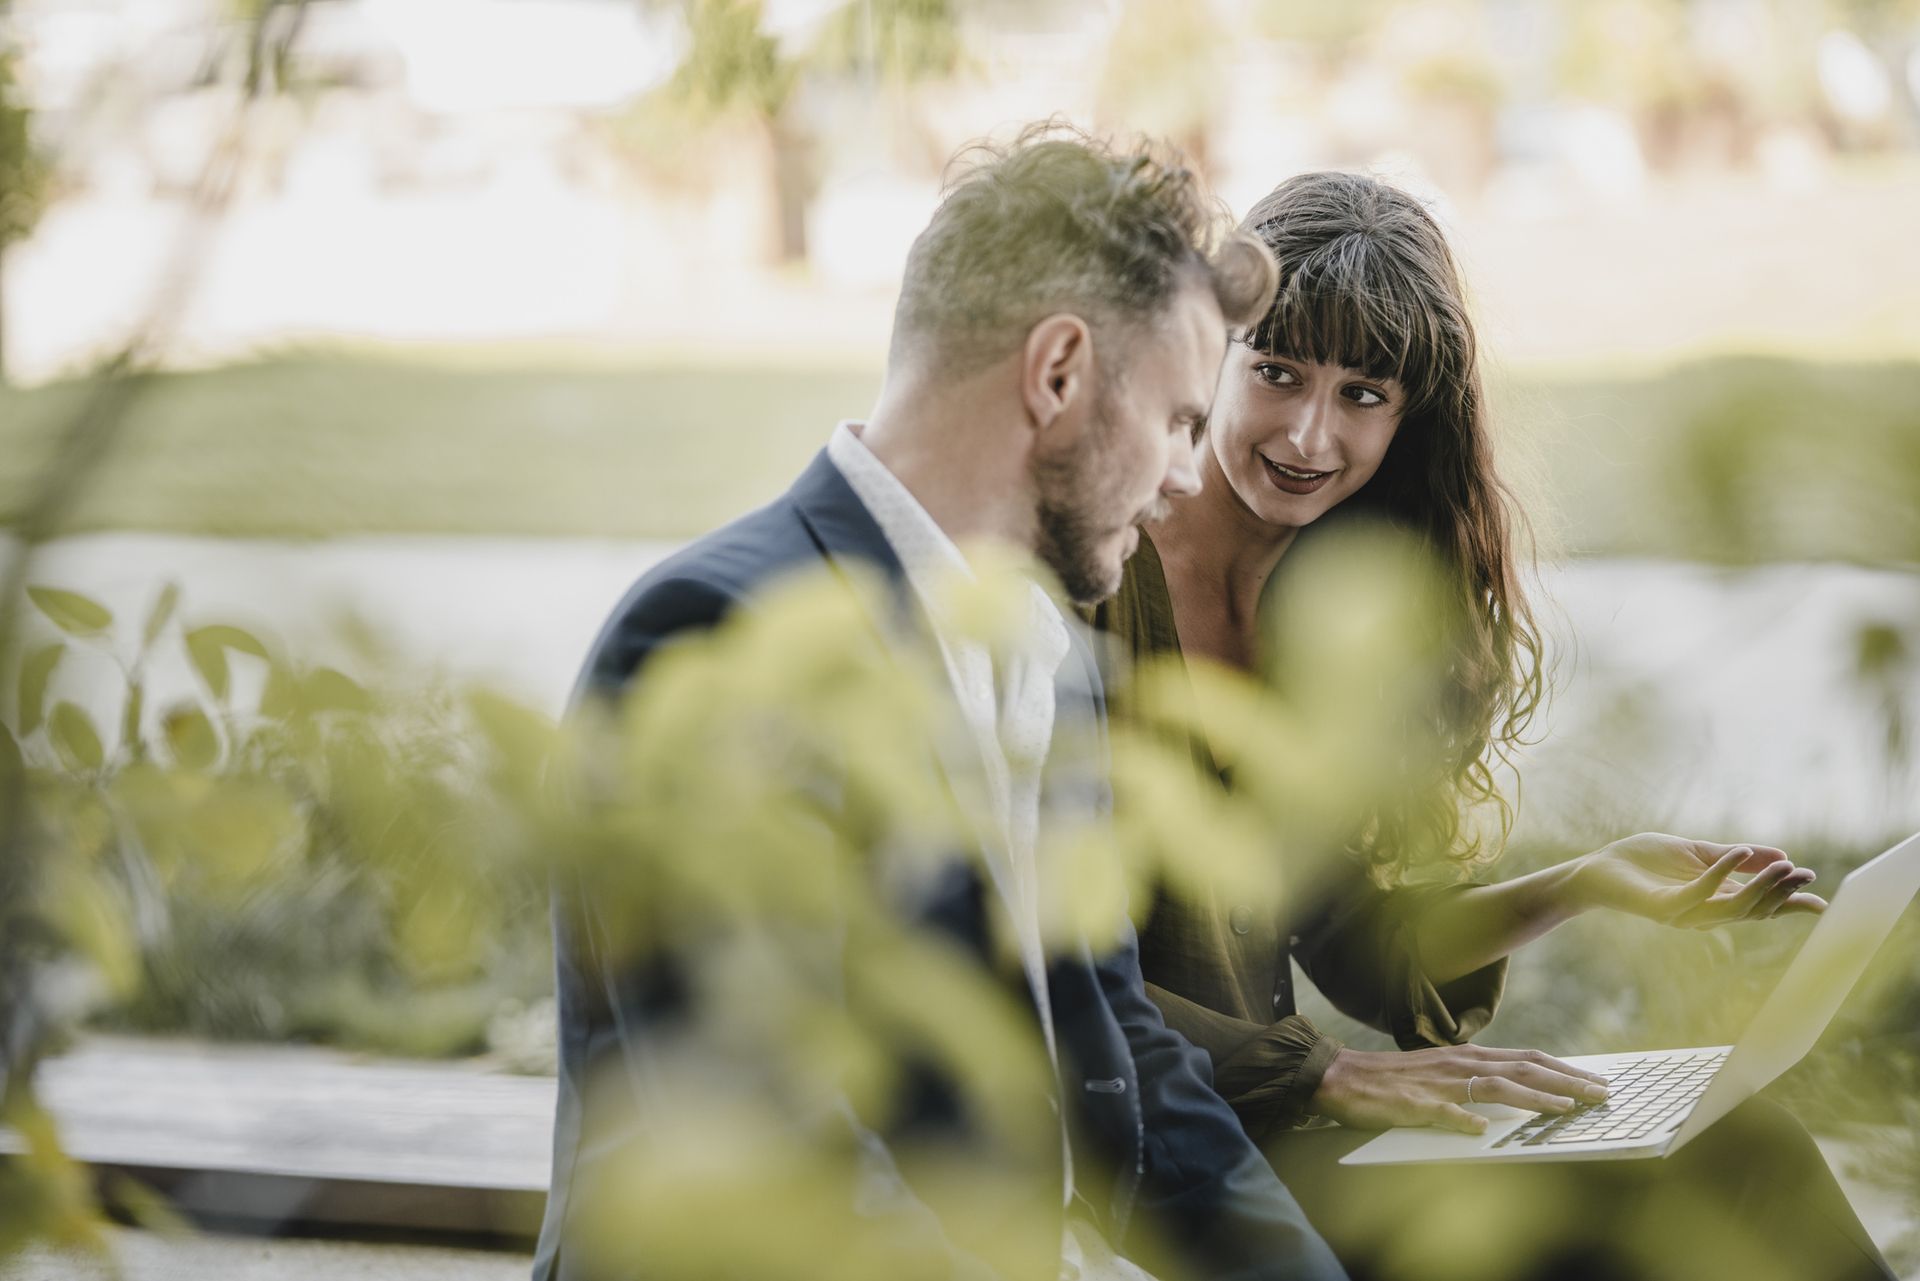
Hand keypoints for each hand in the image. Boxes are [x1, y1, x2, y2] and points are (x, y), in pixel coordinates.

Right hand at [1309, 1045, 1611, 1134]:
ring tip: (1567, 1109)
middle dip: (1566, 1081)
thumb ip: (1476, 1080)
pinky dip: (1464, 1119)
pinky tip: (1481, 1129)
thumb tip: (1515, 1091)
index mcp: (1468, 1057)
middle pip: (1523, 1069)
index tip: (1595, 1082)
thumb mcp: (1441, 1072)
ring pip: (1496, 1086)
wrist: (1343, 1076)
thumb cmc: (1394, 1079)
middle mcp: (1460, 1064)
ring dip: (1535, 1097)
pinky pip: (1444, 1112)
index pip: (1527, 1060)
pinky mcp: (1414, 1104)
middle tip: (1601, 1094)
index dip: (1564, 1071)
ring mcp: (1439, 1083)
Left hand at [1569, 833, 1825, 928]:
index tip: (1823, 898)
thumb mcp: (1698, 853)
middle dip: (1783, 894)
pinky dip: (1721, 874)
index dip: (1791, 903)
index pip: (1760, 906)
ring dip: (1762, 886)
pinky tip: (1738, 853)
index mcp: (1715, 900)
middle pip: (1754, 910)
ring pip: (1733, 907)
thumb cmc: (1643, 861)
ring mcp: (1685, 913)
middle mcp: (1704, 913)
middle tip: (1807, 875)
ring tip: (1785, 867)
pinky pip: (1698, 894)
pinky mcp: (1664, 907)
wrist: (1598, 868)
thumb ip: (1736, 857)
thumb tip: (1781, 856)